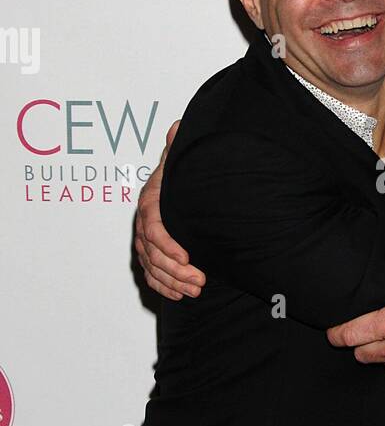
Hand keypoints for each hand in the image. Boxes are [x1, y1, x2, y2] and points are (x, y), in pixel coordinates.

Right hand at [134, 120, 206, 299]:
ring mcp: (144, 240)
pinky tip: (182, 296)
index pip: (153, 227)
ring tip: (198, 290)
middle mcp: (144, 222)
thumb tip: (178, 129)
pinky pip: (151, 275)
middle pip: (151, 253)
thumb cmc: (184, 173)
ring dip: (173, 282)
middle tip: (201, 280)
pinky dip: (164, 288)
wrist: (181, 184)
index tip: (188, 256)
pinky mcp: (151, 253)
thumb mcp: (182, 160)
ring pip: (151, 267)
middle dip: (175, 270)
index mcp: (151, 201)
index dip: (168, 244)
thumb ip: (179, 149)